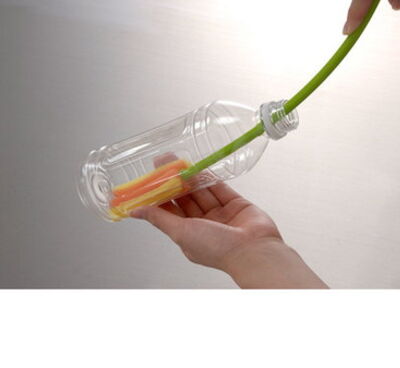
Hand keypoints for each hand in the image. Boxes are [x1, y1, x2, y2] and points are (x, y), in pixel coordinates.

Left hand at [130, 154, 326, 287]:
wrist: (253, 249)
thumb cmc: (217, 248)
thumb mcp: (181, 233)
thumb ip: (159, 218)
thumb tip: (136, 212)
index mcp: (188, 235)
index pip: (169, 212)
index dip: (159, 196)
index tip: (150, 181)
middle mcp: (203, 224)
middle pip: (184, 199)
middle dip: (173, 182)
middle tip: (163, 164)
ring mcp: (220, 214)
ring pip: (201, 191)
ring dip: (189, 177)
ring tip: (178, 160)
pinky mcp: (235, 203)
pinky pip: (219, 188)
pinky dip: (209, 178)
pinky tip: (199, 167)